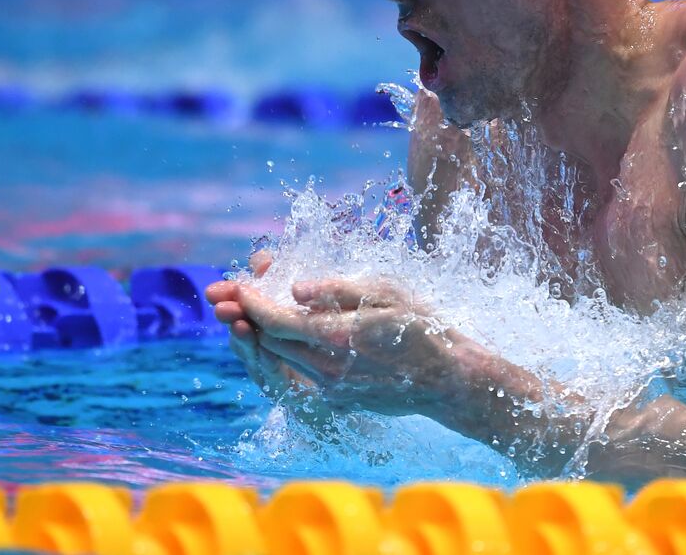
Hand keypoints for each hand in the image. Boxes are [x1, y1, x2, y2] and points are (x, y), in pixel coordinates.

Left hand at [209, 252, 464, 418]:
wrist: (447, 379)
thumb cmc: (422, 327)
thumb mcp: (387, 293)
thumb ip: (339, 290)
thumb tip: (296, 290)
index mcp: (338, 337)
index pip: (275, 321)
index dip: (251, 302)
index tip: (237, 285)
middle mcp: (328, 368)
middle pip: (269, 343)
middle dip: (249, 318)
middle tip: (238, 296)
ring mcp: (332, 389)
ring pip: (281, 360)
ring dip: (266, 337)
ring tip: (257, 314)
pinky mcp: (338, 400)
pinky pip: (301, 374)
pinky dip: (290, 353)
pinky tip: (294, 336)